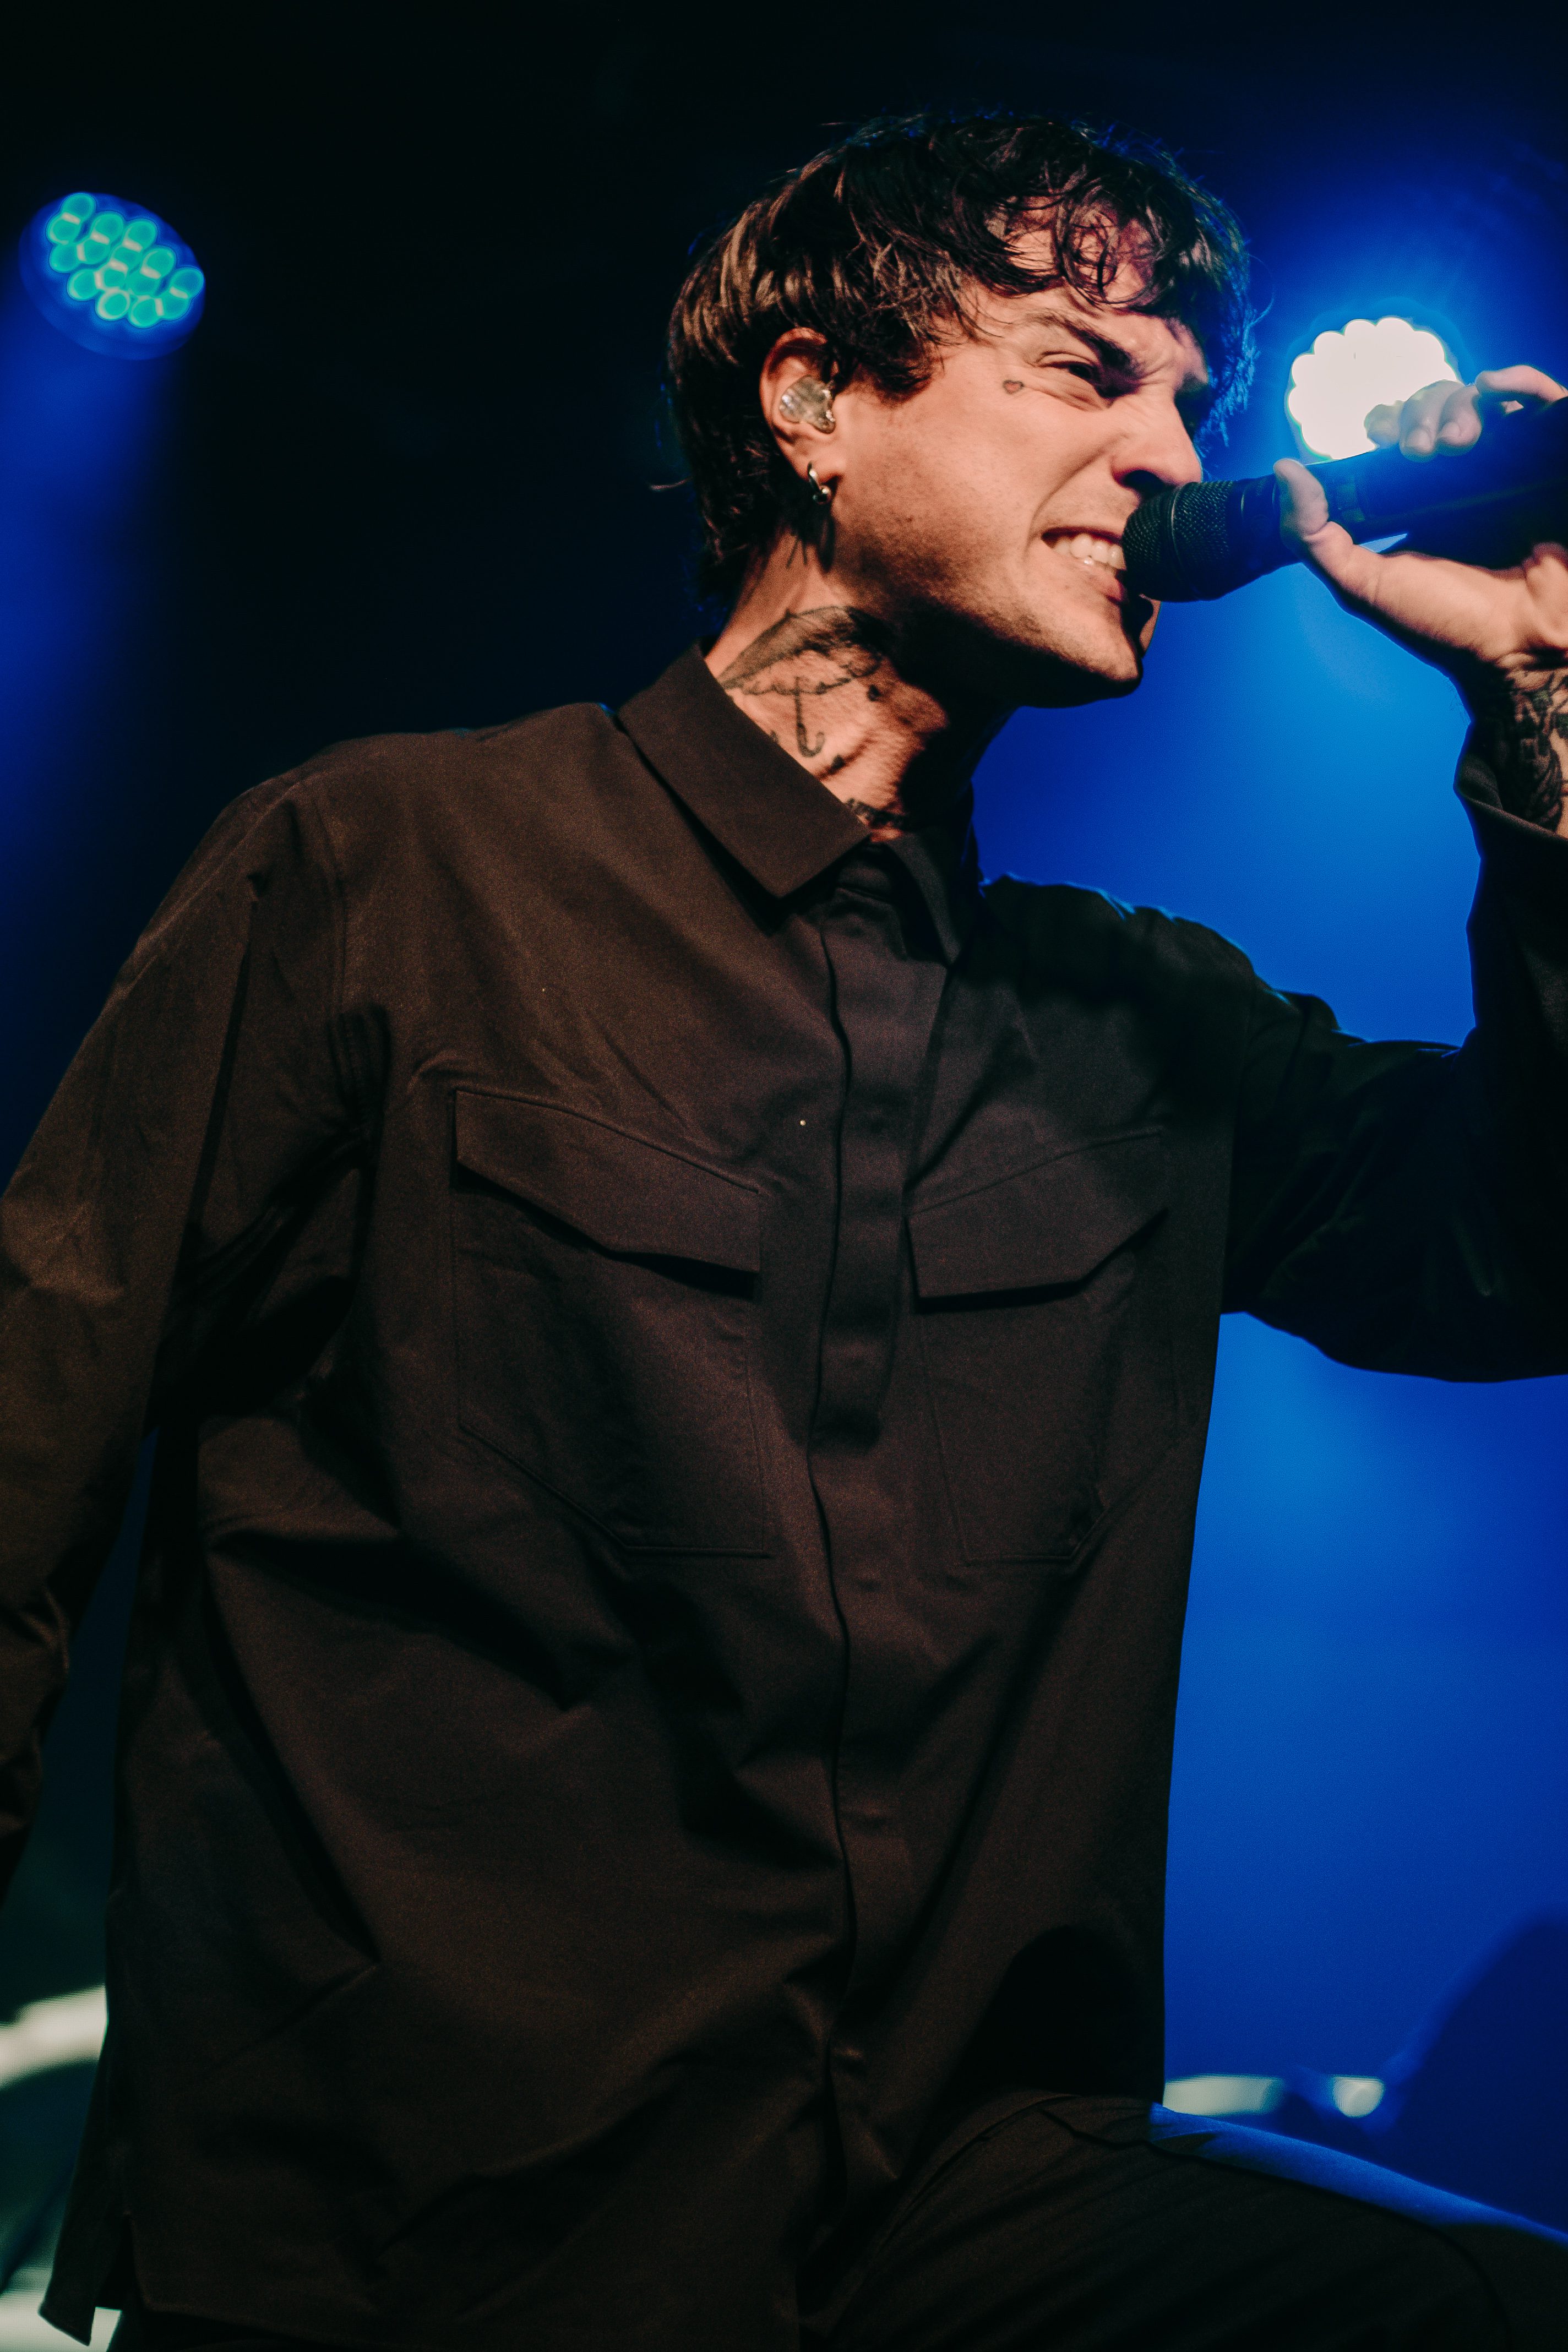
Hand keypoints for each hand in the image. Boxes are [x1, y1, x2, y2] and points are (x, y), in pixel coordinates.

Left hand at [1275, 367, 1567, 833]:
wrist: (1516, 645)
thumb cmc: (1443, 623)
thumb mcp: (1363, 585)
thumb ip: (1314, 537)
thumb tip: (1283, 470)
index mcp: (1419, 496)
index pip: (1398, 429)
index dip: (1387, 420)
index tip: (1382, 440)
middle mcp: (1464, 473)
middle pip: (1434, 403)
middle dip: (1420, 413)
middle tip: (1420, 452)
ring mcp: (1509, 464)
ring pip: (1480, 397)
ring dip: (1457, 403)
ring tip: (1458, 443)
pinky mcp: (1550, 460)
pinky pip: (1541, 399)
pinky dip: (1519, 379)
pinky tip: (1494, 386)